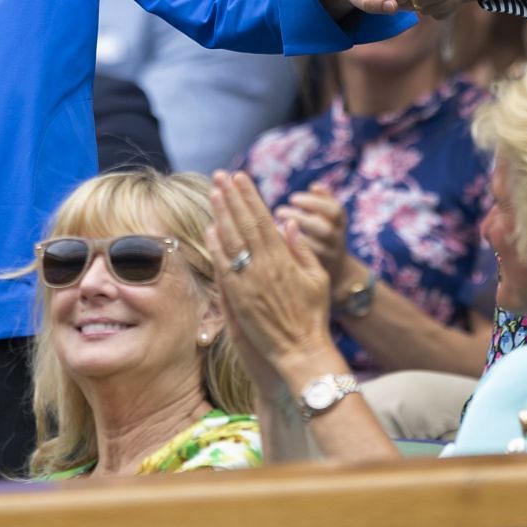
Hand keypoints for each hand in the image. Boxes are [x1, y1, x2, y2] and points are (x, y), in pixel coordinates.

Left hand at [207, 171, 337, 378]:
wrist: (301, 351)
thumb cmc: (313, 315)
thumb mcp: (316, 277)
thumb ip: (300, 248)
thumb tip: (288, 222)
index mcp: (283, 258)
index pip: (262, 218)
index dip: (249, 196)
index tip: (240, 177)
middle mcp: (263, 266)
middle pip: (242, 224)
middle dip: (231, 197)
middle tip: (220, 176)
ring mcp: (248, 283)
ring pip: (230, 241)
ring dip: (220, 215)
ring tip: (213, 193)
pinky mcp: (237, 299)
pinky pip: (223, 267)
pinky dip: (216, 247)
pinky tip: (210, 230)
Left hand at [277, 190, 351, 294]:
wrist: (337, 270)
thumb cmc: (325, 234)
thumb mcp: (329, 217)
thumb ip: (323, 201)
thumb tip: (315, 186)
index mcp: (340, 223)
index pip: (334, 210)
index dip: (314, 203)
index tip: (292, 198)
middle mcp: (336, 240)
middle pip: (324, 229)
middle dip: (300, 219)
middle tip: (278, 211)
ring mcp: (329, 257)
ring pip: (316, 249)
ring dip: (293, 238)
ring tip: (274, 228)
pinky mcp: (318, 273)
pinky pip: (304, 265)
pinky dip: (289, 253)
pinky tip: (271, 244)